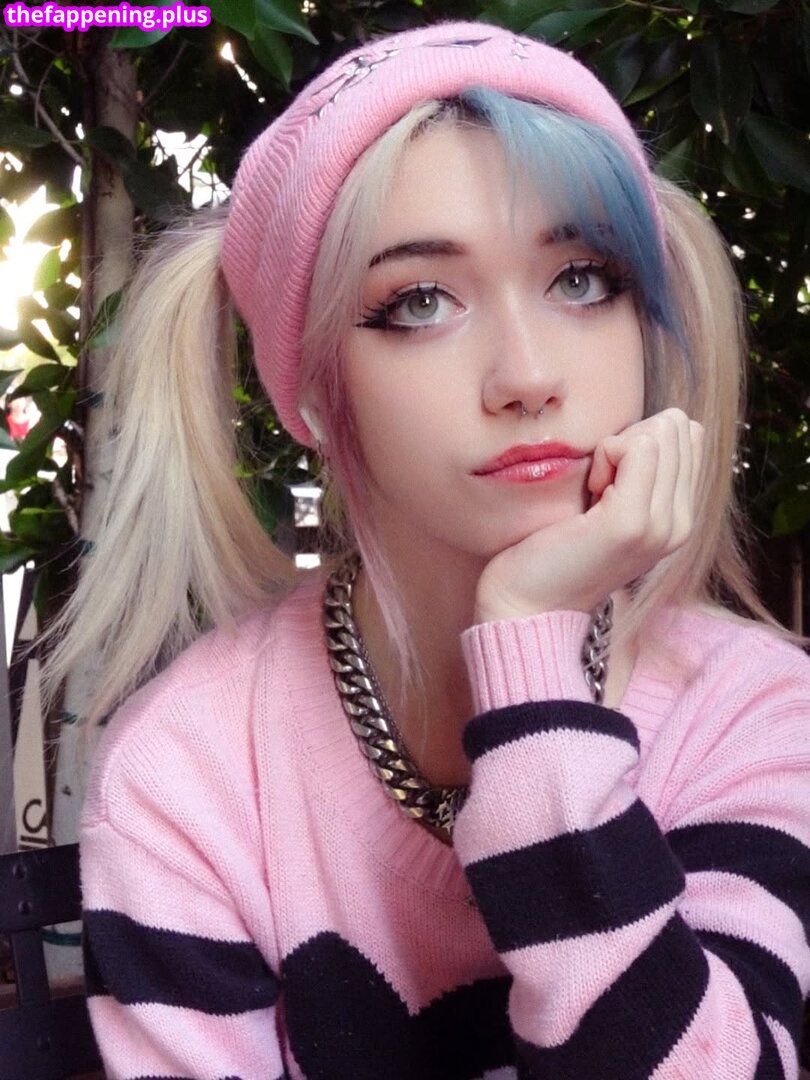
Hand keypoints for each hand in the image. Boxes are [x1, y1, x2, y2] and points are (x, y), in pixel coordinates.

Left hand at [474, 408, 704, 622]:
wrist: (529, 603)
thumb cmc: (556, 548)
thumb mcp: (609, 505)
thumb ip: (638, 471)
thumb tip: (658, 424)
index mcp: (678, 518)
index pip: (687, 434)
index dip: (640, 441)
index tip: (607, 481)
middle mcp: (680, 524)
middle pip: (676, 428)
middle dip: (629, 442)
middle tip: (597, 488)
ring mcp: (660, 525)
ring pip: (660, 433)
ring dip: (615, 450)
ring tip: (592, 495)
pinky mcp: (631, 522)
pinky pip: (637, 446)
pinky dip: (604, 456)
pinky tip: (587, 494)